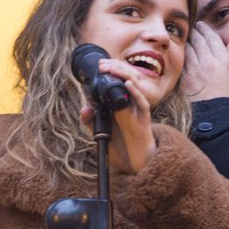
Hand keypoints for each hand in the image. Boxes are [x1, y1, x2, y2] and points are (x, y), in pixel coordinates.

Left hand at [80, 59, 155, 173]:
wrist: (134, 163)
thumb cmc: (120, 148)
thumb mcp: (100, 133)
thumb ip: (91, 121)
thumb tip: (84, 108)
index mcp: (120, 104)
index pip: (118, 82)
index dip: (111, 71)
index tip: (100, 65)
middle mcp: (130, 104)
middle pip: (126, 79)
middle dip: (116, 69)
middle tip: (103, 64)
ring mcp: (137, 110)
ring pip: (136, 86)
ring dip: (124, 76)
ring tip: (113, 69)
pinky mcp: (144, 118)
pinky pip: (142, 102)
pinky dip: (136, 92)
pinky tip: (128, 84)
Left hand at [183, 21, 228, 101]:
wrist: (218, 116)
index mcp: (224, 61)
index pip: (213, 39)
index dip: (206, 30)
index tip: (202, 25)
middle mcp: (209, 62)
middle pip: (199, 41)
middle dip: (195, 32)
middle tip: (193, 27)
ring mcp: (196, 70)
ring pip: (189, 49)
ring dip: (187, 41)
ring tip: (186, 37)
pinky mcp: (186, 79)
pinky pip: (183, 62)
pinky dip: (182, 55)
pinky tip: (181, 52)